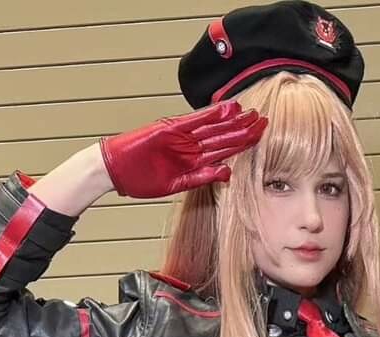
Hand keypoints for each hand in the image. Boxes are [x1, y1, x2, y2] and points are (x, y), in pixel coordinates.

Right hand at [100, 102, 266, 198]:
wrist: (115, 170)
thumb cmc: (141, 178)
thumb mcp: (177, 184)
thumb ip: (202, 178)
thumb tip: (227, 173)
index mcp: (193, 160)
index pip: (223, 150)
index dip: (243, 144)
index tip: (261, 138)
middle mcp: (190, 145)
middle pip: (223, 136)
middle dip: (244, 130)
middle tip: (264, 121)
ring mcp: (181, 136)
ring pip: (213, 128)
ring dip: (233, 121)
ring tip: (252, 114)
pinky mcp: (170, 129)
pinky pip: (195, 121)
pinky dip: (212, 114)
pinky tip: (229, 109)